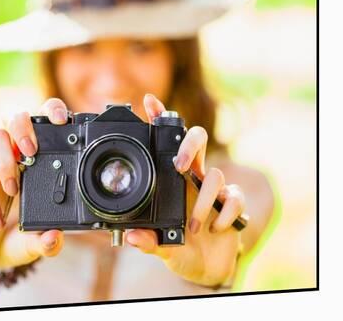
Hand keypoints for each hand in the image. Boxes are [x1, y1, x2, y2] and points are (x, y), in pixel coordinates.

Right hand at [0, 98, 68, 268]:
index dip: (51, 111)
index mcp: (39, 160)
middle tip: (31, 150)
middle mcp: (15, 157)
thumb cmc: (20, 235)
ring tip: (13, 188)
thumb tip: (54, 238)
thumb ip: (48, 242)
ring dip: (5, 159)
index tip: (62, 120)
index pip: (44, 122)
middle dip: (22, 125)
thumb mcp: (38, 242)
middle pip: (15, 117)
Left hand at [126, 94, 244, 286]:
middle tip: (179, 166)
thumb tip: (133, 237)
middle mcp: (193, 178)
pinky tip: (216, 228)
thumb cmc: (178, 247)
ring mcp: (214, 189)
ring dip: (203, 203)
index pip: (166, 144)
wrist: (205, 267)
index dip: (160, 120)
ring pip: (216, 175)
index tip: (149, 100)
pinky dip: (226, 214)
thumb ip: (147, 241)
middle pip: (198, 140)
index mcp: (170, 181)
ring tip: (192, 228)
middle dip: (191, 146)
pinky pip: (235, 197)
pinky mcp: (233, 204)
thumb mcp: (160, 245)